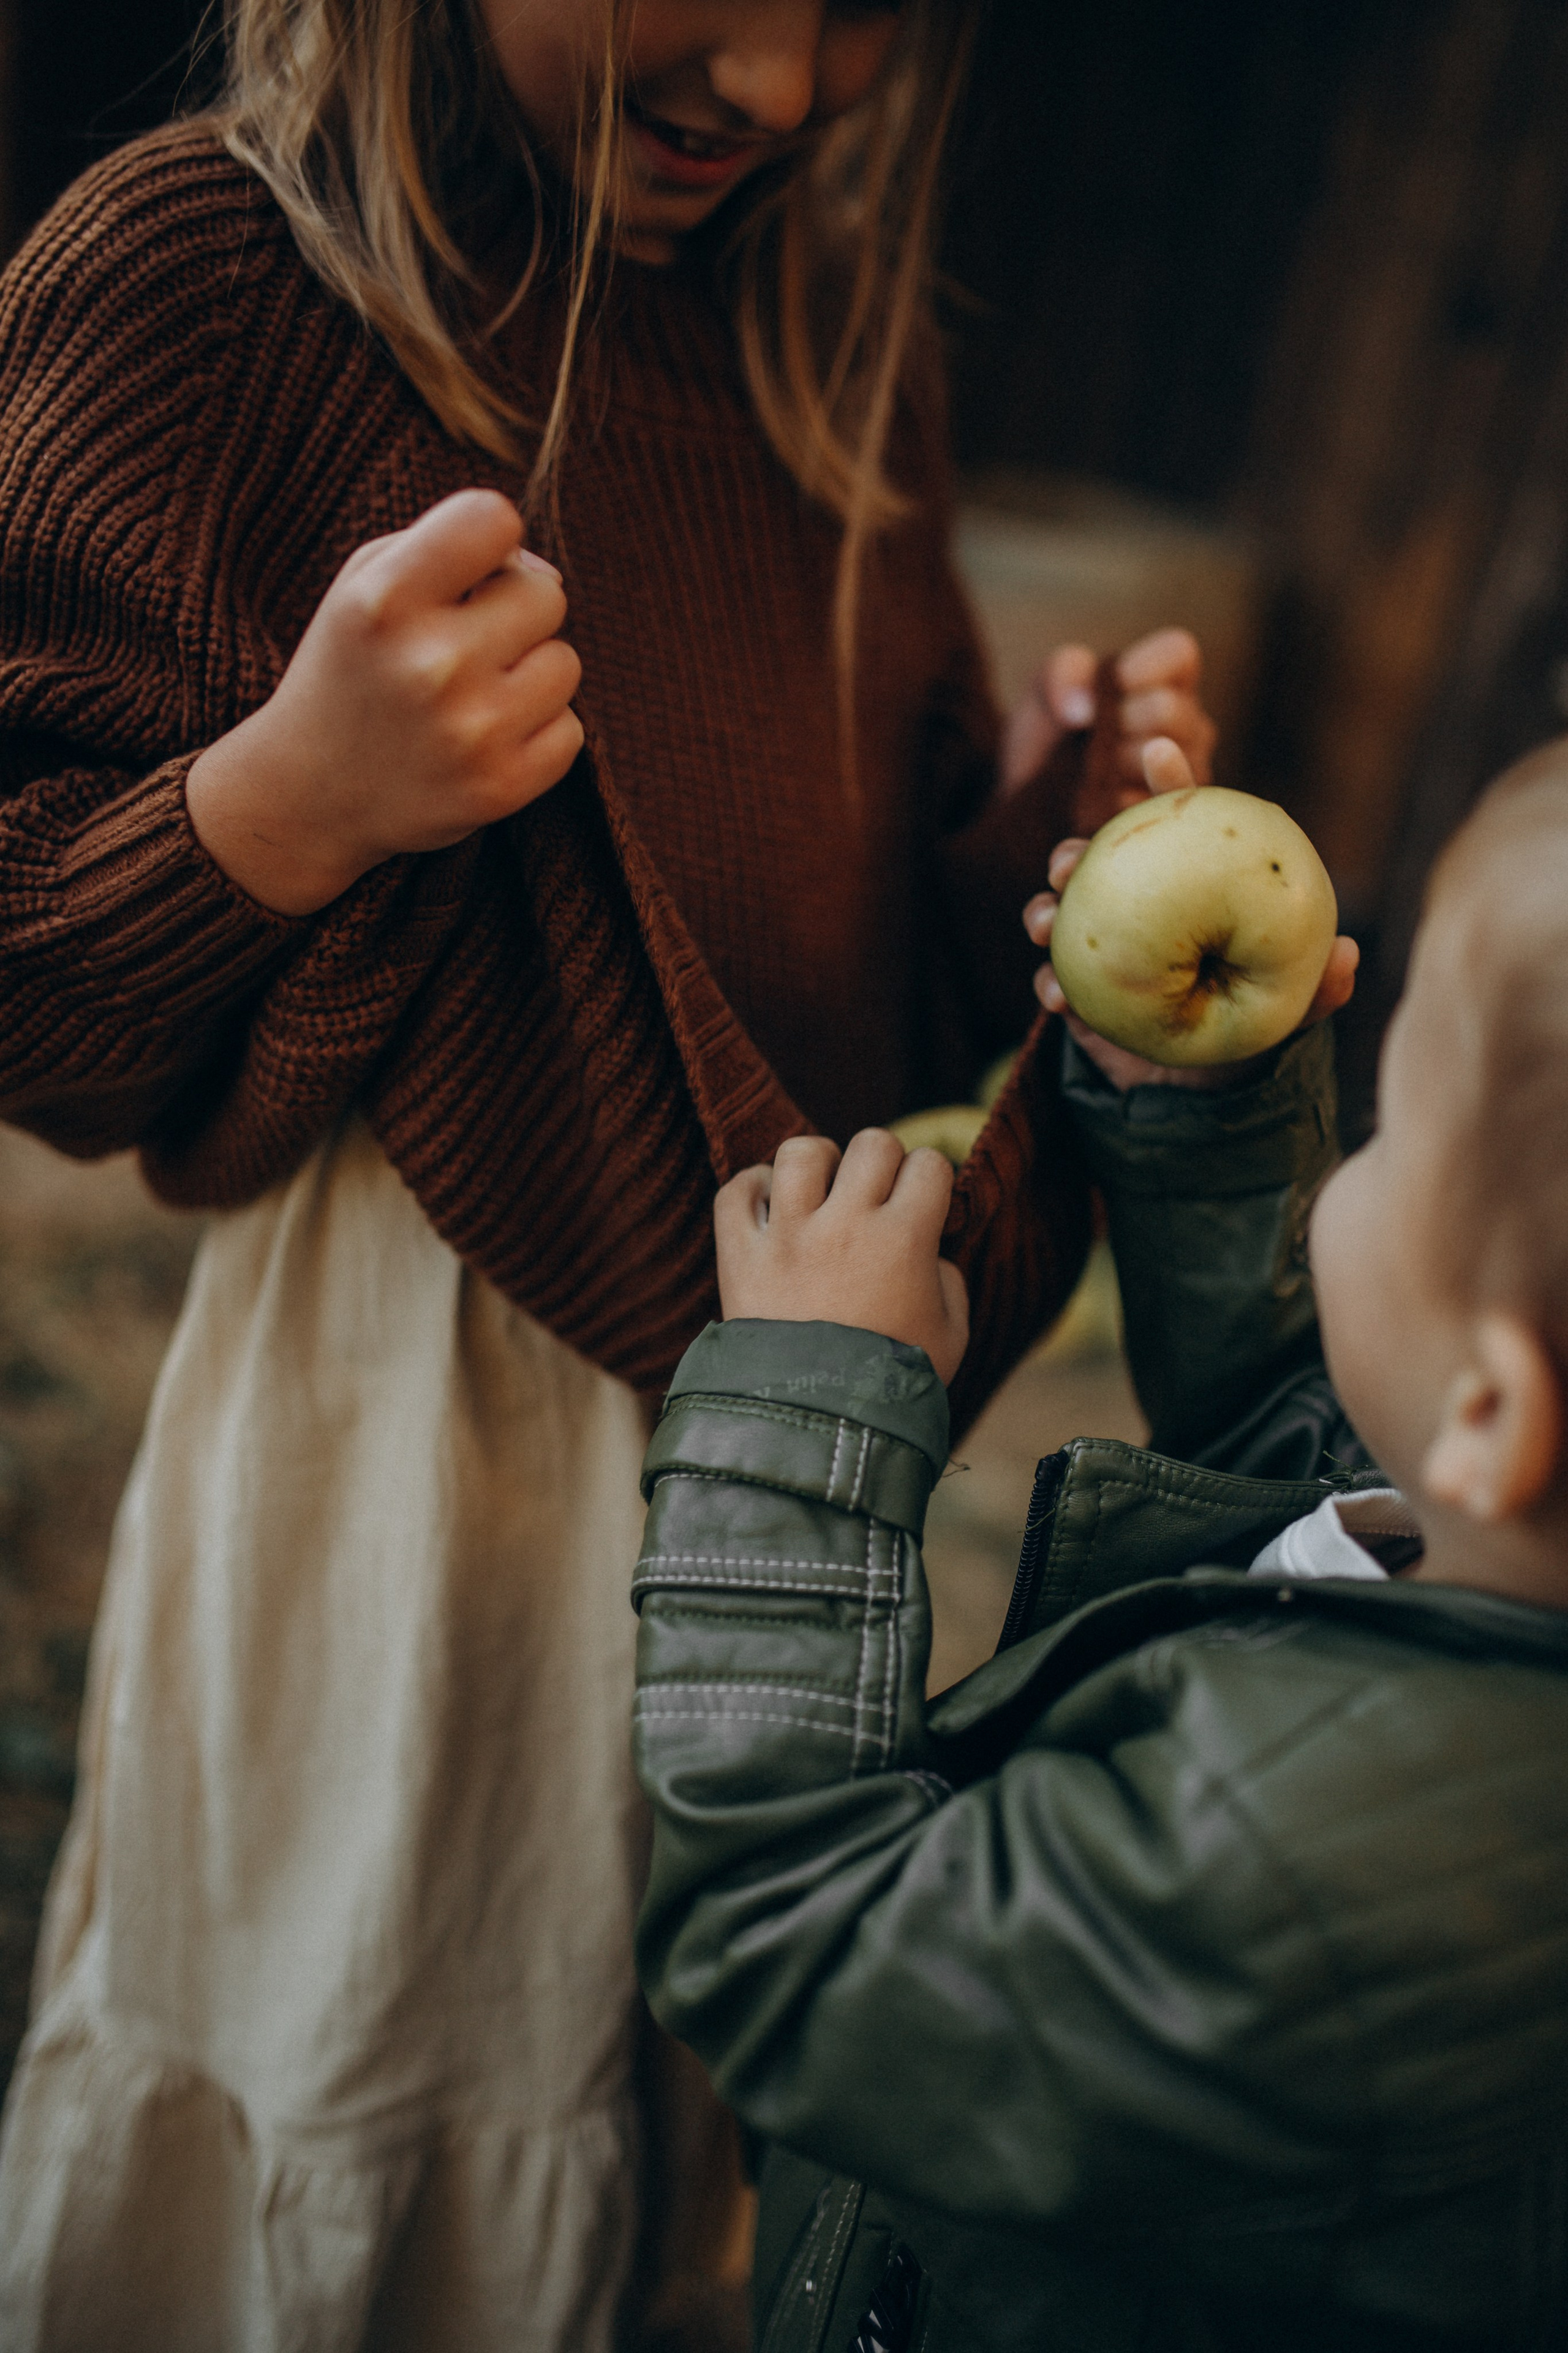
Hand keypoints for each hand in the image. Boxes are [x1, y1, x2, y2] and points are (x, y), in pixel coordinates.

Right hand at [186, 490, 584, 914]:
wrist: (310, 794)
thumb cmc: (353, 669)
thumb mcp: (367, 584)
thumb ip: (452, 548)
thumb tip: (546, 573)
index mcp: (385, 599)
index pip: (494, 519)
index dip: (493, 540)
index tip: (470, 571)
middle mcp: (431, 664)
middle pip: (547, 594)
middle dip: (515, 612)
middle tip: (465, 645)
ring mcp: (471, 730)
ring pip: (565, 664)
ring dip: (529, 674)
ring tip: (471, 696)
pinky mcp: (502, 786)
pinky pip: (569, 729)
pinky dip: (536, 732)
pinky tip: (483, 740)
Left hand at [715, 1130, 969, 1385]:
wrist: (817, 1427)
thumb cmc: (892, 1386)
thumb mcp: (951, 1336)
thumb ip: (949, 1281)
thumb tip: (930, 1251)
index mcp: (904, 1239)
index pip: (930, 1164)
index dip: (931, 1180)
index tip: (921, 1206)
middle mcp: (844, 1226)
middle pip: (872, 1143)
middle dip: (882, 1163)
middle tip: (875, 1198)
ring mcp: (787, 1237)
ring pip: (800, 1152)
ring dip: (817, 1163)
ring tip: (820, 1191)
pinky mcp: (741, 1256)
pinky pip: (736, 1191)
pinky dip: (752, 1188)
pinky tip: (771, 1206)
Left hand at [1001, 625, 1217, 834]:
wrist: (1035, 794)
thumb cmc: (1053, 728)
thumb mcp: (1047, 686)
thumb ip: (1064, 673)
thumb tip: (1083, 709)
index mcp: (1174, 679)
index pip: (1179, 652)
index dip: (1140, 666)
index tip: (1109, 684)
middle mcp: (1193, 725)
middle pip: (1167, 710)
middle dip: (1117, 721)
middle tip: (1093, 737)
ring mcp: (1188, 772)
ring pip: (1159, 759)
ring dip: (1112, 762)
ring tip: (1095, 766)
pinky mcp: (1169, 816)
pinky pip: (1144, 804)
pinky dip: (1109, 799)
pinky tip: (1094, 797)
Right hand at [1022, 740, 1360, 1092]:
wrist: (1208, 1088)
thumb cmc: (1255, 1029)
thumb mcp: (1293, 1009)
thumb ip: (1321, 987)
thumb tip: (1349, 954)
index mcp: (1193, 884)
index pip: (1182, 820)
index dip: (1171, 781)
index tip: (1159, 749)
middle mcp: (1144, 903)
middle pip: (1102, 857)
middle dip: (1075, 849)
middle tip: (1071, 861)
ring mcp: (1107, 942)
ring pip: (1063, 909)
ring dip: (1045, 907)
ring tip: (1046, 921)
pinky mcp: (1084, 987)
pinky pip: (1055, 978)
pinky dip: (1049, 982)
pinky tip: (1056, 994)